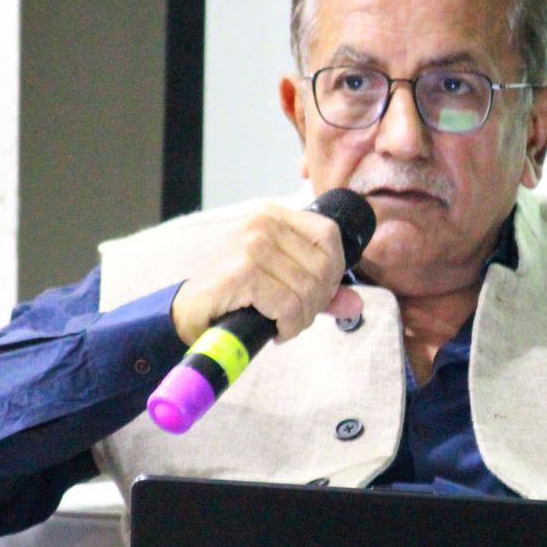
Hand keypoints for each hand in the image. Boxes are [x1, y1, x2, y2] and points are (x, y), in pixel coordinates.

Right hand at [172, 204, 363, 345]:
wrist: (190, 313)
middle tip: (296, 317)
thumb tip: (356, 304)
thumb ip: (322, 290)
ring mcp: (252, 245)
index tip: (318, 294)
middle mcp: (263, 223)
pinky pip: (288, 305)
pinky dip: (288, 326)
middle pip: (323, 266)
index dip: (333, 270)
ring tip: (283, 324)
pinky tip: (274, 330)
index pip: (329, 235)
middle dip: (316, 302)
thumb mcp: (285, 285)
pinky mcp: (243, 272)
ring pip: (307, 289)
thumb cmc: (237, 295)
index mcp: (275, 216)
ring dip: (301, 318)